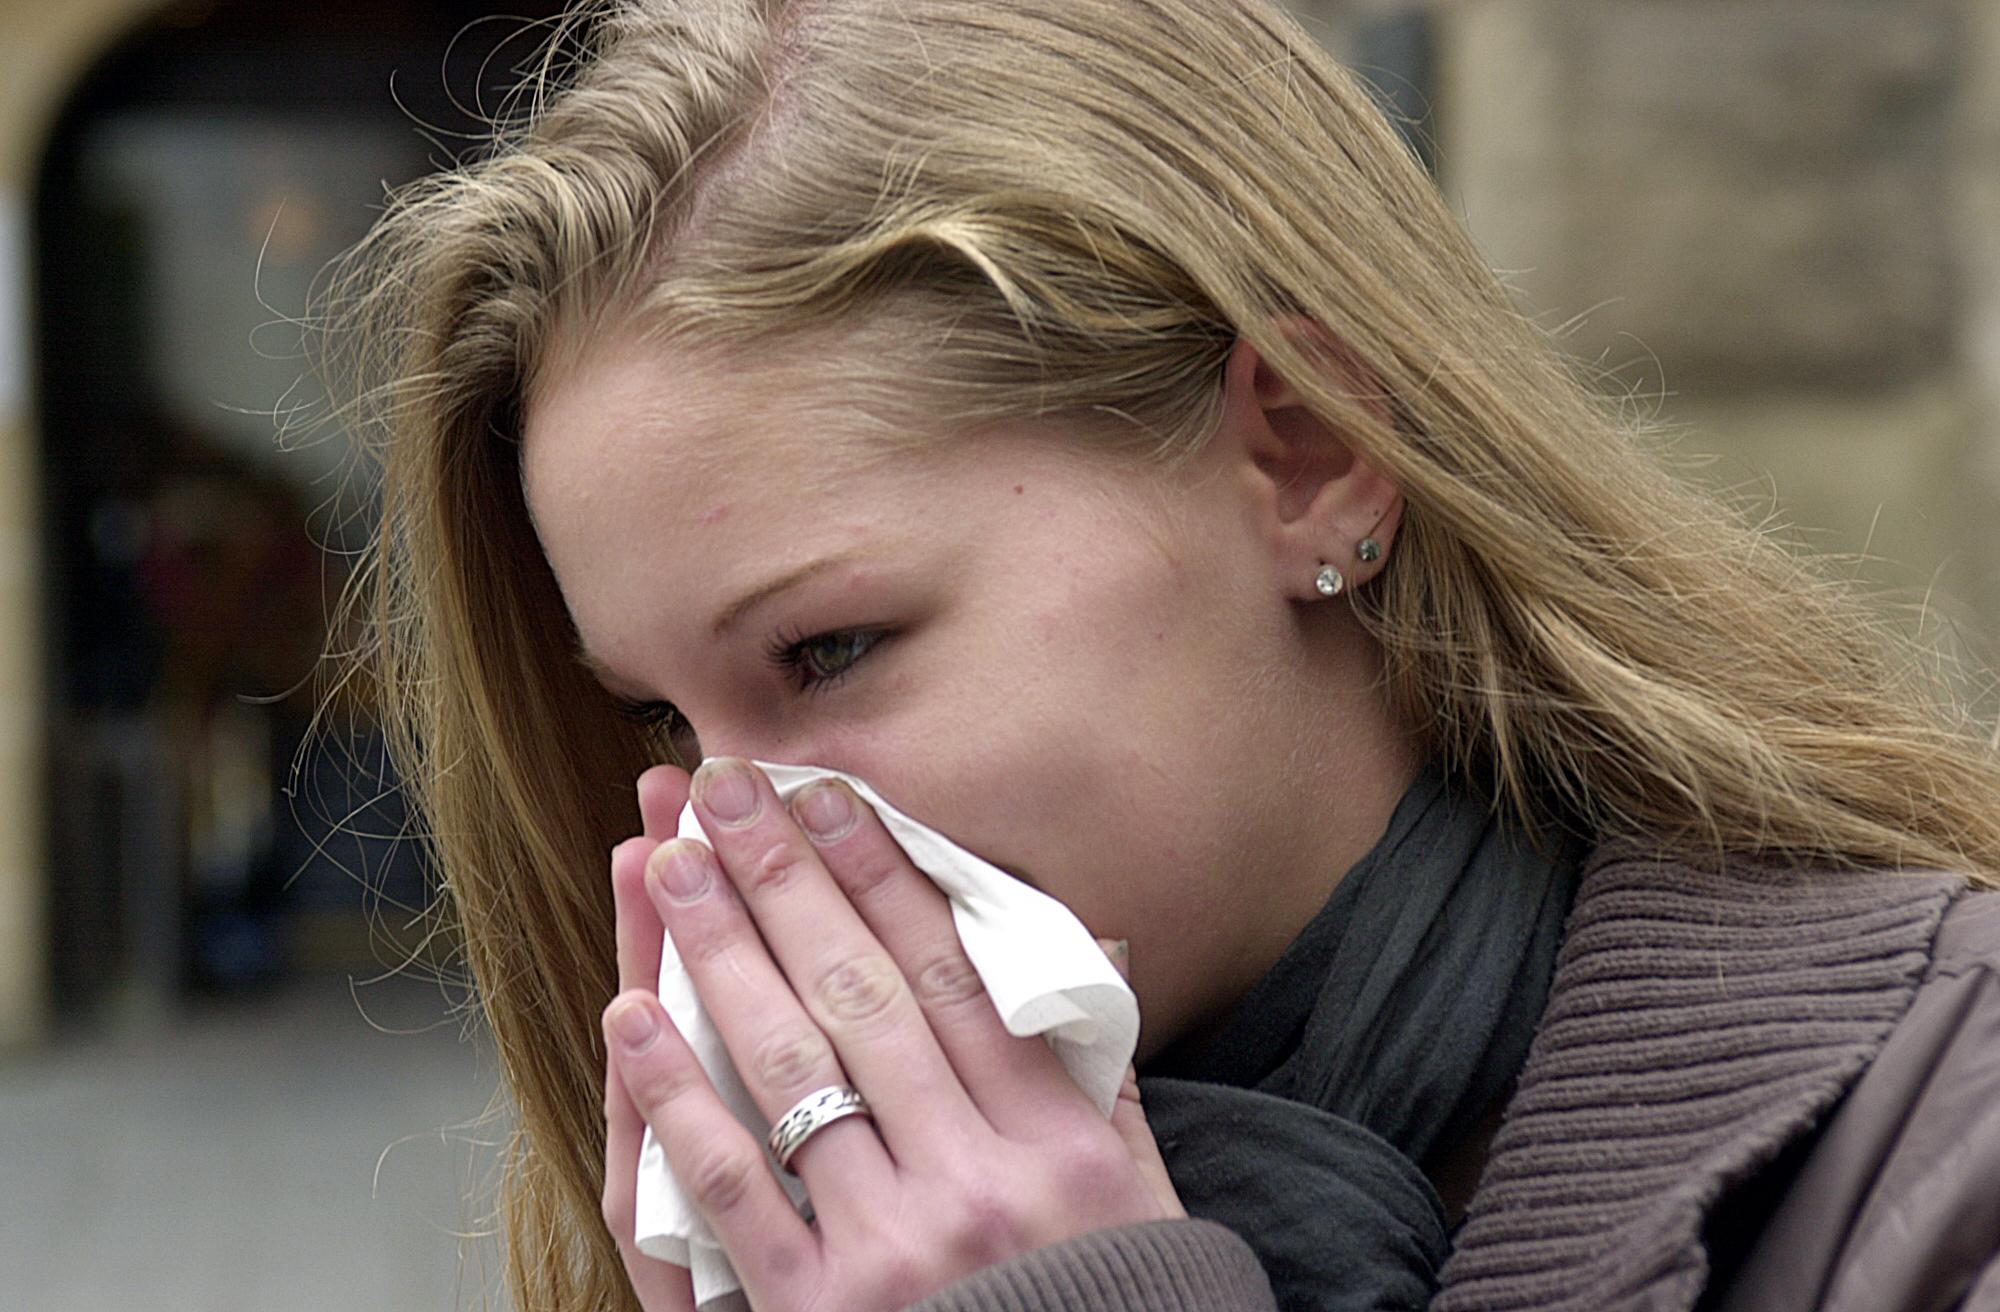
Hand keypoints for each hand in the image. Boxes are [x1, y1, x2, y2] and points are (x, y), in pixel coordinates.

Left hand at [600, 757, 1182, 1311]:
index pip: (952, 972)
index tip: (827, 795)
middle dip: (782, 878)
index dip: (882, 872)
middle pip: (859, 992)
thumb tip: (1099, 948)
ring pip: (789, 1063)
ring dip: (717, 950)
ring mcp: (891, 1243)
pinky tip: (630, 1013)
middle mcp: (975, 1178)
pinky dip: (672, 1092)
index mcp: (1058, 1140)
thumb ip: (1106, 1077)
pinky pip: (729, 1183)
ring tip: (666, 861)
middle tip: (722, 790)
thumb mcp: (1142, 1201)